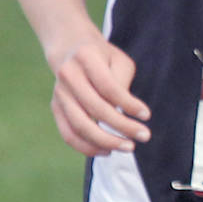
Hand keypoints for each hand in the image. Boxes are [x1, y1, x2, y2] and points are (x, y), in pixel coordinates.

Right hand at [49, 32, 150, 156]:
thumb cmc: (103, 58)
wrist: (70, 49)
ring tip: (128, 147)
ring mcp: (59, 93)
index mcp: (86, 57)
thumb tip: (124, 112)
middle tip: (145, 136)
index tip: (146, 115)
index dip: (128, 104)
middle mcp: (68, 75)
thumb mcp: (119, 61)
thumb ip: (122, 82)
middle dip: (122, 126)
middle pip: (95, 108)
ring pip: (80, 125)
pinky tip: (107, 151)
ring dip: (106, 141)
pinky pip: (68, 134)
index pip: (108, 87)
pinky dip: (87, 147)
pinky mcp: (55, 108)